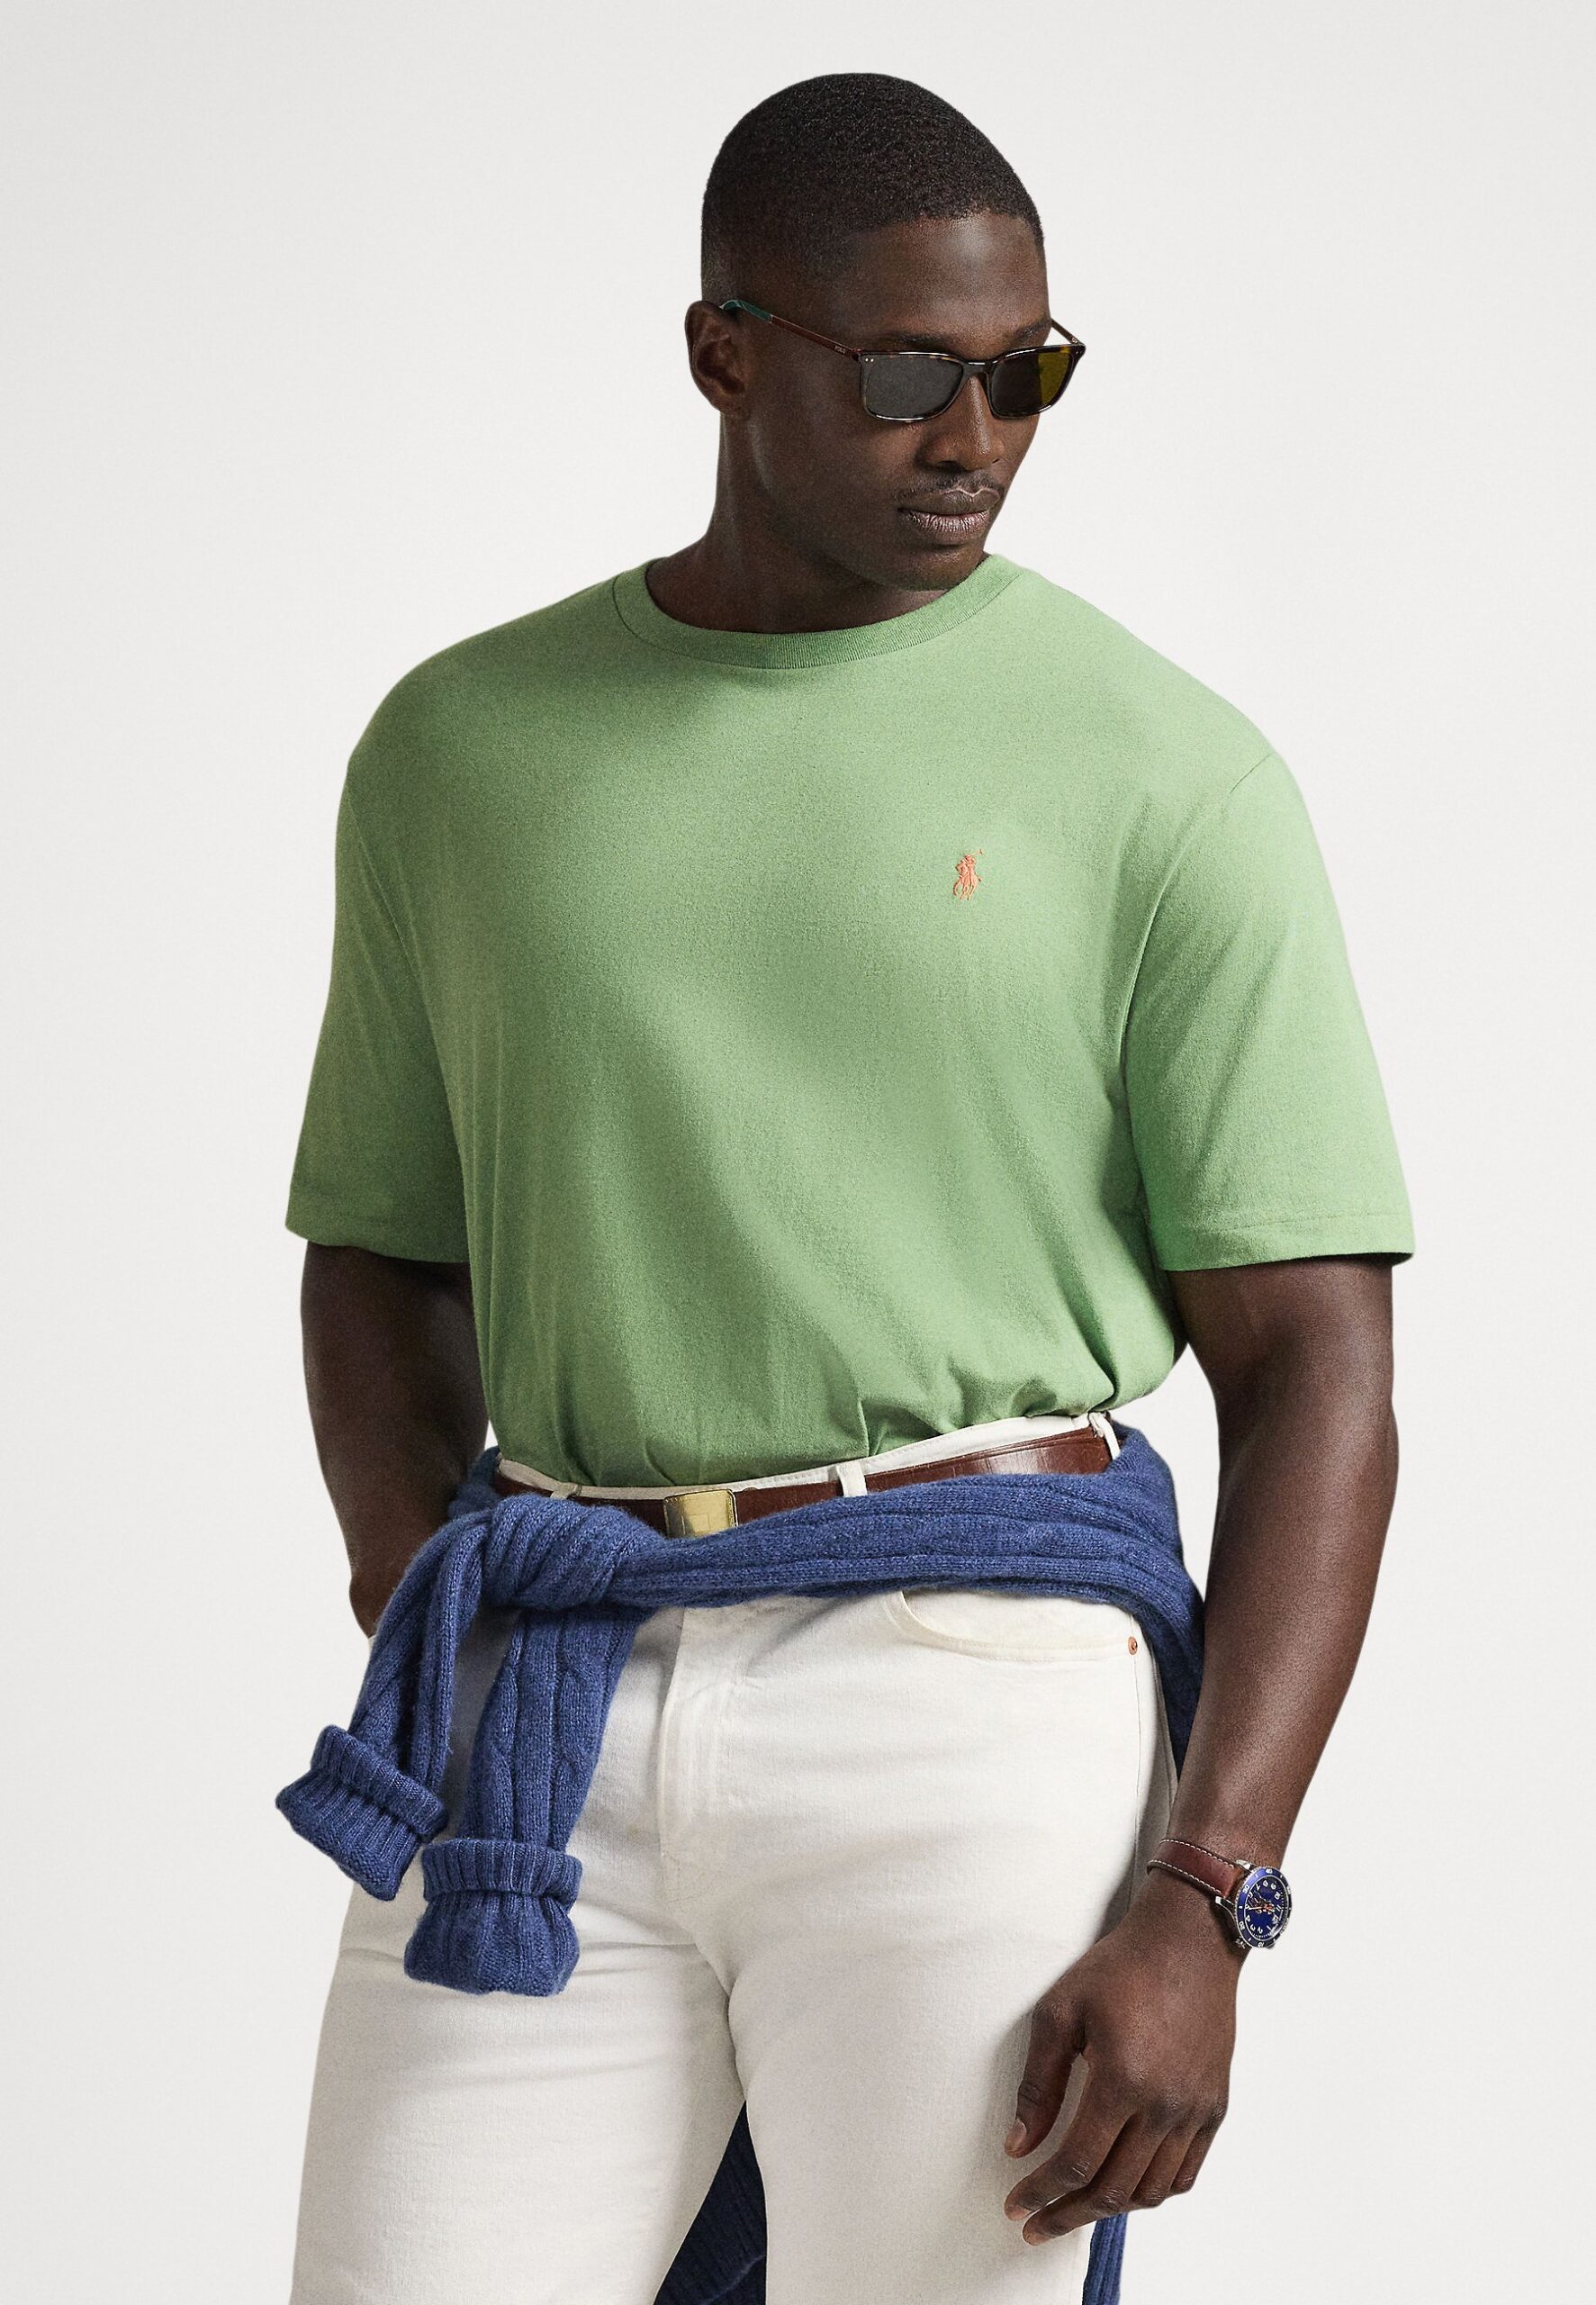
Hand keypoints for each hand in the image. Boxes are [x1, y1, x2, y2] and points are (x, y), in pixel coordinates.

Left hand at [1001, 1867, 1242, 2242]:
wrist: (1188, 1942)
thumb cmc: (1120, 1968)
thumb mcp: (1061, 2011)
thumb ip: (1038, 2083)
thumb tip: (1019, 2144)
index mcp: (1122, 2080)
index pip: (1075, 2162)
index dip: (1041, 2192)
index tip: (1015, 2206)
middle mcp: (1164, 2105)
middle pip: (1112, 2189)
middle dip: (1067, 2215)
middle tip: (1036, 2226)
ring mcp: (1195, 2110)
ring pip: (1151, 2190)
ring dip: (1109, 2208)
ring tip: (1075, 2207)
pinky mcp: (1214, 2107)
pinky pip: (1185, 2174)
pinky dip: (1153, 2192)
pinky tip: (1127, 2188)